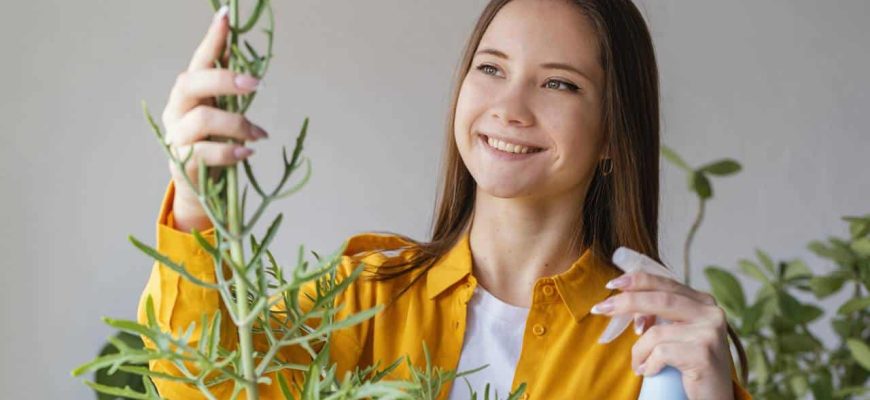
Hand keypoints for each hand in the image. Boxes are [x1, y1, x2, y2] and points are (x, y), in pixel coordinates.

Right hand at [162, 6, 267, 226]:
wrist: (199, 189)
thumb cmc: (213, 145)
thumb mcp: (222, 114)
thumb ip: (228, 91)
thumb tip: (243, 57)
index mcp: (187, 94)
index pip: (198, 60)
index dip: (212, 39)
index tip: (226, 16)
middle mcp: (176, 110)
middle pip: (192, 83)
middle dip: (224, 80)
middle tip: (255, 84)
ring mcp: (175, 136)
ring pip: (202, 120)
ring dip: (237, 125)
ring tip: (258, 135)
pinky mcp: (182, 162)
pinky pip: (206, 153)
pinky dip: (231, 151)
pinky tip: (247, 152)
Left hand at [590, 271, 734, 399]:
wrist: (714, 398)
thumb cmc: (691, 364)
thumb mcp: (677, 333)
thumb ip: (660, 315)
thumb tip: (628, 306)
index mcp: (703, 302)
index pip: (666, 283)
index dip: (638, 281)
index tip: (611, 284)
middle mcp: (711, 313)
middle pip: (660, 300)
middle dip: (626, 303)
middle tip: (600, 309)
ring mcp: (709, 333)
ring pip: (655, 333)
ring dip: (639, 351)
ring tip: (639, 364)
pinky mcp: (703, 354)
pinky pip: (660, 353)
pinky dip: (649, 364)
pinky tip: (651, 371)